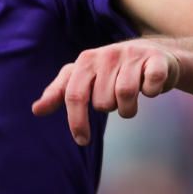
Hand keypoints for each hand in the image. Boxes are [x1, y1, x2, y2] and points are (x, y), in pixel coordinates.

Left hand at [31, 38, 179, 145]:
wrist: (154, 53)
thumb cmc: (113, 71)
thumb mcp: (83, 78)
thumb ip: (60, 93)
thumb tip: (35, 110)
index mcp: (86, 61)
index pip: (74, 94)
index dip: (76, 121)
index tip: (82, 140)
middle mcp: (107, 55)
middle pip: (102, 102)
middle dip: (110, 108)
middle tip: (116, 99)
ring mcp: (132, 55)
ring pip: (125, 96)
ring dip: (129, 108)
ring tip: (132, 100)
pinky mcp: (157, 60)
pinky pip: (150, 87)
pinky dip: (151, 93)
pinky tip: (150, 89)